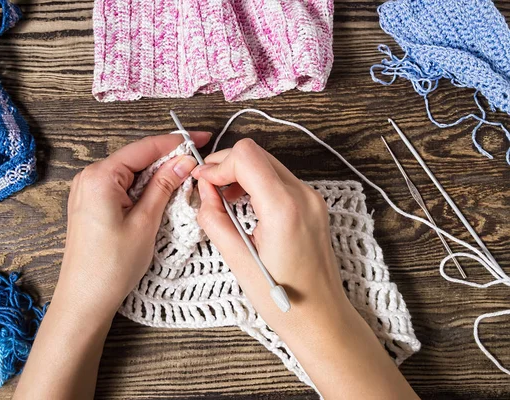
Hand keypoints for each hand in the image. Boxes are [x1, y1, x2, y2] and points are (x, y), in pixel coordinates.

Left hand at [57, 131, 210, 321]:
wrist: (84, 299)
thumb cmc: (111, 266)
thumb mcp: (145, 222)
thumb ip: (164, 186)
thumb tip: (184, 161)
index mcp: (100, 177)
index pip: (145, 148)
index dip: (176, 142)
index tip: (201, 138)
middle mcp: (89, 177)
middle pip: (137, 157)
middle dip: (168, 158)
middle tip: (197, 162)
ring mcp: (87, 190)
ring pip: (130, 172)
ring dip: (157, 174)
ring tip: (185, 179)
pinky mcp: (90, 204)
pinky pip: (121, 186)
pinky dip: (142, 187)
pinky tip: (161, 193)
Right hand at [192, 138, 417, 398]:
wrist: (322, 317)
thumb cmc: (285, 300)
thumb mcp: (239, 262)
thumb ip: (215, 221)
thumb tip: (203, 193)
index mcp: (285, 209)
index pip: (247, 157)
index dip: (217, 164)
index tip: (202, 182)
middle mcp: (304, 196)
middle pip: (257, 153)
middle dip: (226, 165)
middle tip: (206, 187)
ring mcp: (312, 198)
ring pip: (268, 162)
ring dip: (241, 172)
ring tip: (222, 197)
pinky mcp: (314, 205)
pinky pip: (279, 178)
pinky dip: (256, 181)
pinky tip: (243, 202)